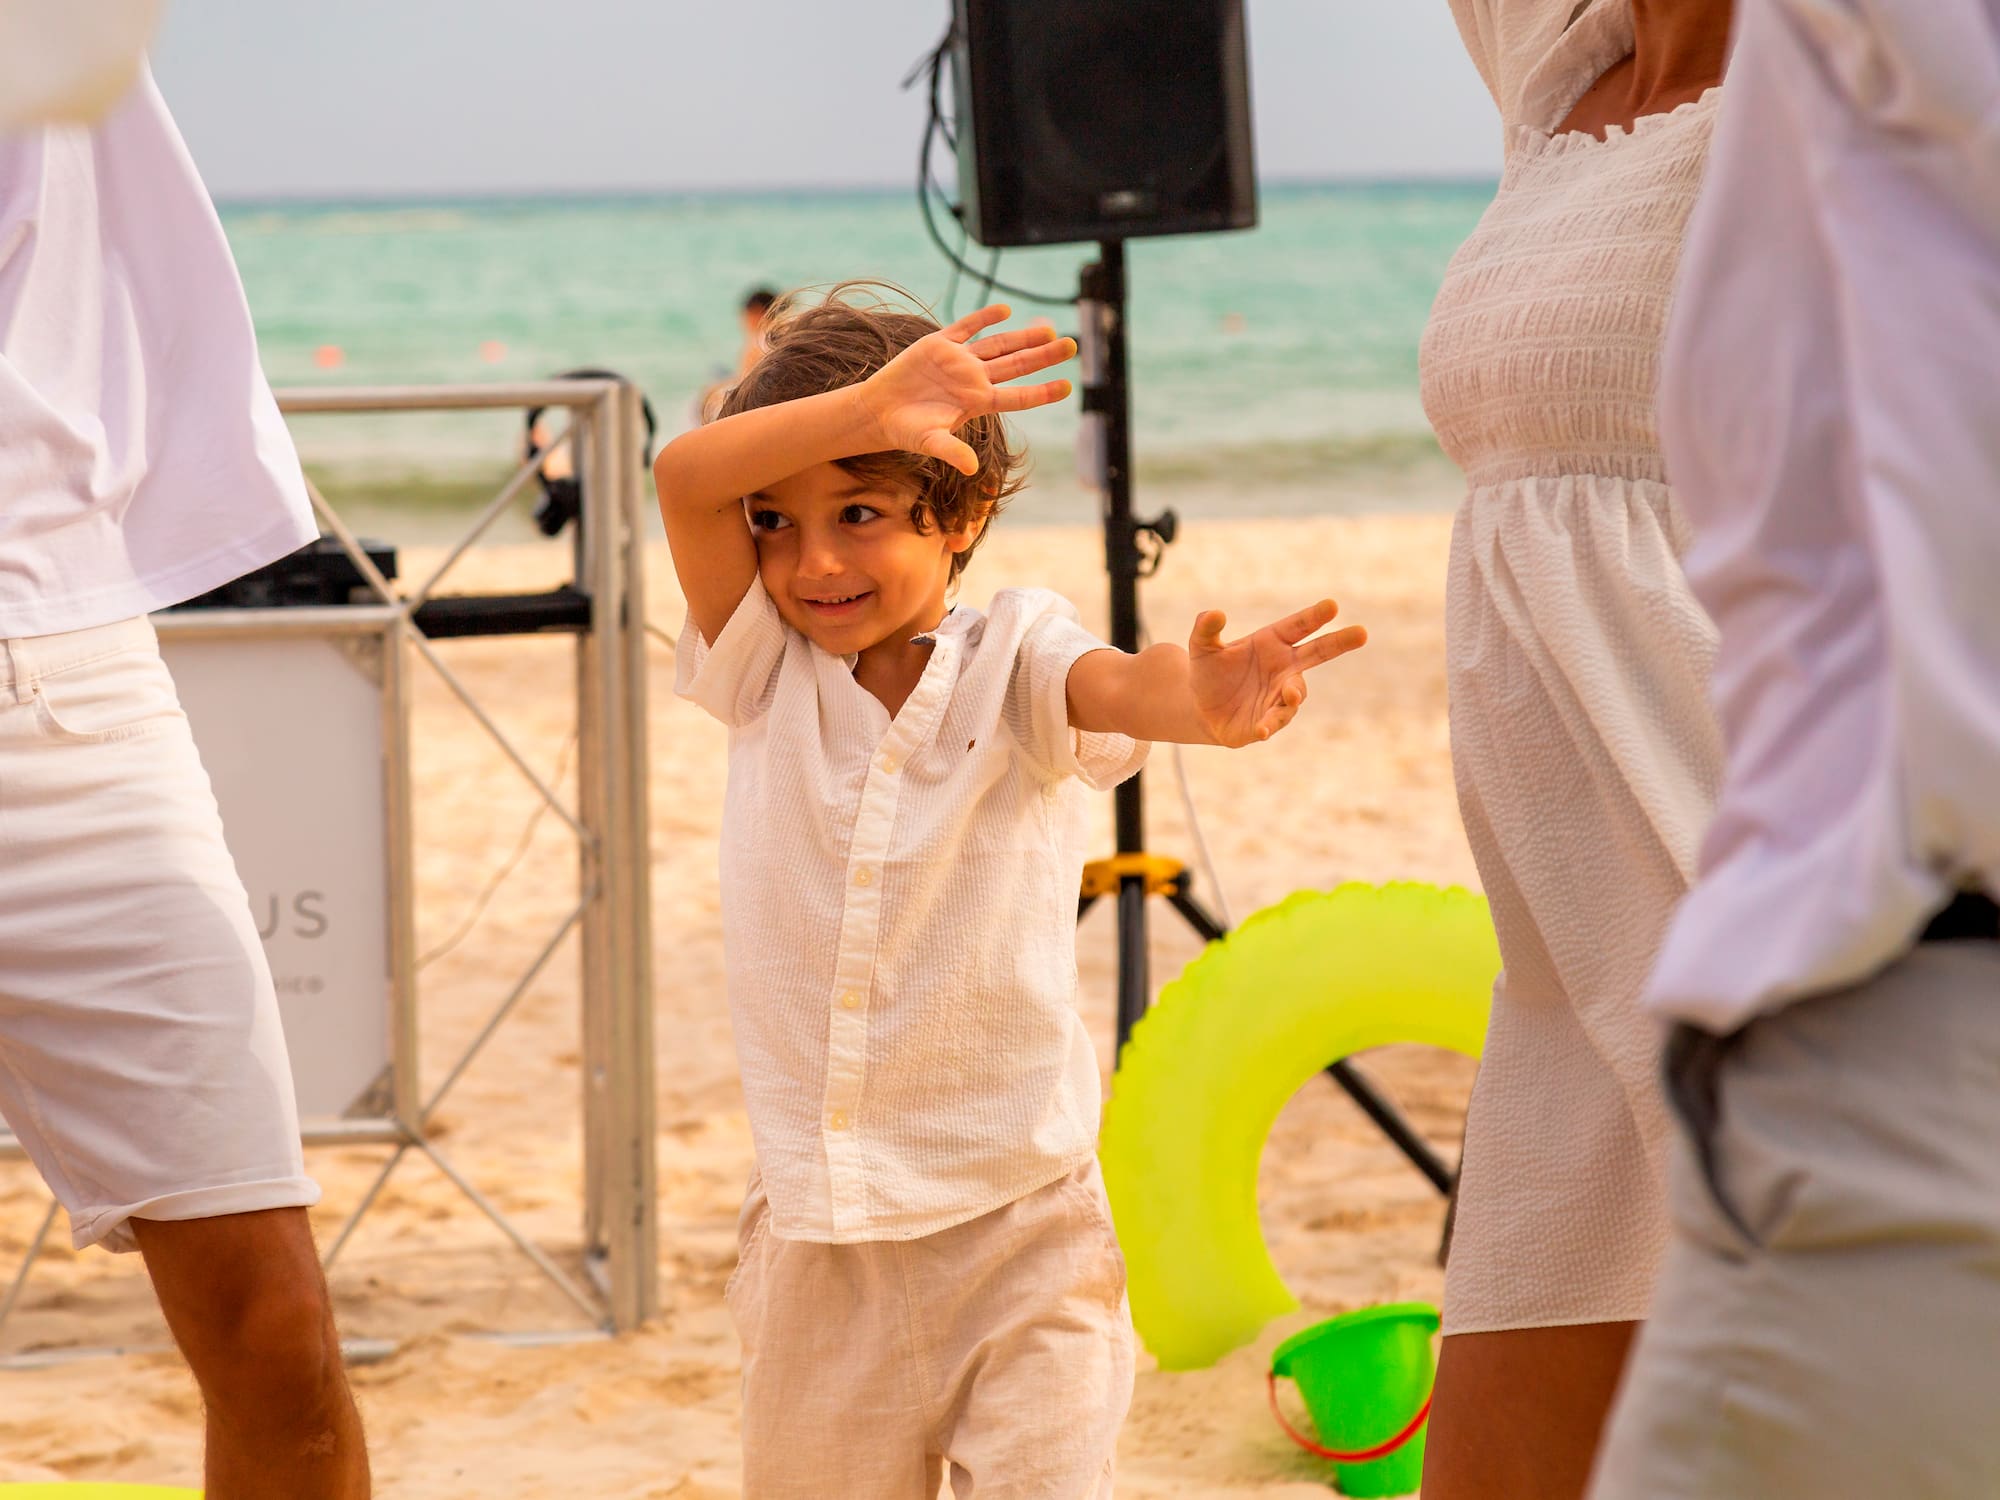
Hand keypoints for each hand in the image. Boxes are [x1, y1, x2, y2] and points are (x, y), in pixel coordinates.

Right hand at [854, 304, 1075, 474]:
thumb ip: (951, 451)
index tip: (1068, 385)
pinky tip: (1005, 310)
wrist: (880, 411)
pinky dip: (985, 317)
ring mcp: (959, 361)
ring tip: (1049, 327)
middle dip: (1044, 355)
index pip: (1018, 396)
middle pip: (1017, 364)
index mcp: (978, 403)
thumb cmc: (907, 431)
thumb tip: (971, 469)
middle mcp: (974, 379)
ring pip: (999, 344)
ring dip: (1024, 336)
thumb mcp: (929, 442)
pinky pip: (967, 327)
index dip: (1043, 391)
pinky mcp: (940, 344)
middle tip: (1072, 344)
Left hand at [1187, 600, 1366, 746]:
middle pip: (1318, 652)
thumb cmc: (1209, 672)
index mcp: (1272, 642)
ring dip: (1294, 693)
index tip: (1333, 605)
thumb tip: (1213, 613)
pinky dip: (1270, 725)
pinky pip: (1274, 722)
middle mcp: (1284, 668)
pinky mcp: (1267, 722)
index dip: (1315, 616)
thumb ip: (1206, 629)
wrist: (1201, 708)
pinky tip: (1262, 729)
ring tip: (1289, 693)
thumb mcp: (1201, 648)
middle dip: (1340, 642)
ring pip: (1296, 693)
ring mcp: (1279, 696)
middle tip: (1362, 632)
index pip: (1298, 626)